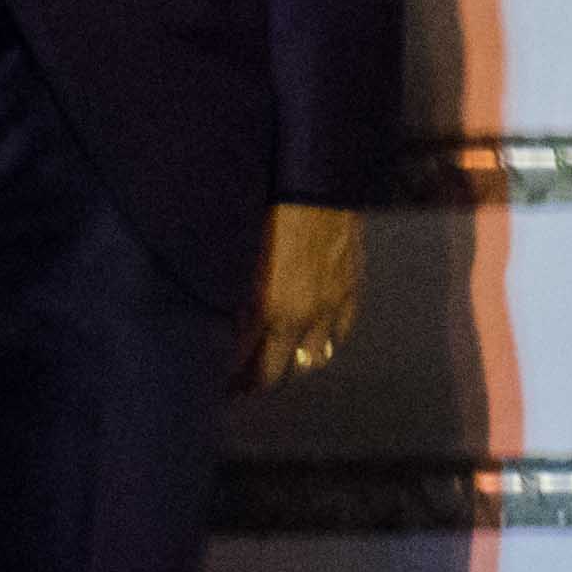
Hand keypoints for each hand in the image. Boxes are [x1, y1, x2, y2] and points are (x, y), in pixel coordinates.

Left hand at [242, 201, 362, 391]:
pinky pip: (341, 332)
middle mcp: (299, 318)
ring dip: (293, 363)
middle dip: (256, 381)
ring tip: (278, 362)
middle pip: (276, 371)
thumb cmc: (270, 210)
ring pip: (313, 358)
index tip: (220, 384)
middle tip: (242, 386)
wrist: (316, 185)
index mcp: (266, 308)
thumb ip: (237, 294)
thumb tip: (229, 321)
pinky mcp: (351, 291)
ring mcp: (330, 308)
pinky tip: (315, 340)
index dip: (229, 377)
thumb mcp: (242, 256)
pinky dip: (327, 340)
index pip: (243, 361)